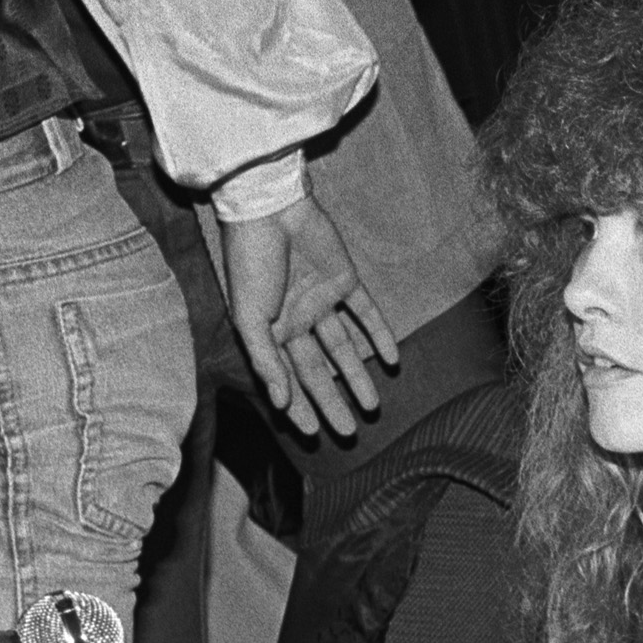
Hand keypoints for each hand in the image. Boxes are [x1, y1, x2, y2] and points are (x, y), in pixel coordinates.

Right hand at [224, 194, 401, 440]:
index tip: (311, 433)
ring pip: (345, 347)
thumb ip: (267, 361)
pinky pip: (366, 313)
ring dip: (358, 375)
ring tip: (373, 406)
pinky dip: (379, 335)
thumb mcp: (250, 317)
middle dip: (332, 401)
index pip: (288, 376)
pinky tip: (393, 360)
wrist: (270, 209)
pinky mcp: (345, 280)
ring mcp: (323, 299)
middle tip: (350, 432)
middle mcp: (297, 318)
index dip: (299, 405)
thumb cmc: (250, 263)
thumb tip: (281, 403)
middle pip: (318, 368)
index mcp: (270, 329)